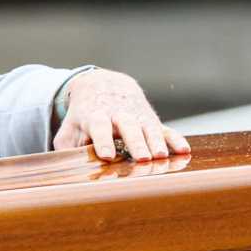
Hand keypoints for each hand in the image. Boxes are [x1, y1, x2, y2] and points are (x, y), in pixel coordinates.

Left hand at [53, 69, 190, 162]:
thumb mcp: (69, 126)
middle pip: (128, 127)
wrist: (104, 85)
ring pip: (149, 128)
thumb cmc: (84, 114)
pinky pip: (165, 129)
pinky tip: (184, 151)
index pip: (99, 127)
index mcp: (96, 116)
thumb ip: (66, 145)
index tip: (107, 156)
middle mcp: (119, 114)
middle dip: (136, 142)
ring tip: (161, 157)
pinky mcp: (151, 120)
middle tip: (143, 158)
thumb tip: (67, 165)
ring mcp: (138, 116)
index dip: (103, 141)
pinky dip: (175, 139)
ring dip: (156, 142)